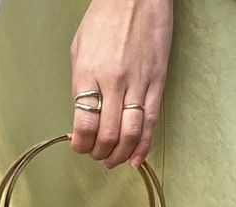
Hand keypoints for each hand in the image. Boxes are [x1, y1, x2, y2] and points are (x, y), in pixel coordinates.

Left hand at [69, 0, 172, 167]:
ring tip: (114, 160)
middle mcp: (113, 82)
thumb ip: (79, 85)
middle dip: (100, 153)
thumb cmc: (104, 18)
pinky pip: (150, 122)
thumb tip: (81, 117)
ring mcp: (138, 82)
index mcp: (88, 74)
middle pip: (107, 135)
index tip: (79, 147)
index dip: (81, 144)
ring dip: (120, 154)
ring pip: (130, 133)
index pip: (84, 124)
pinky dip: (143, 145)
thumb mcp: (79, 49)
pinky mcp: (157, 81)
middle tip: (97, 156)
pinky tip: (136, 158)